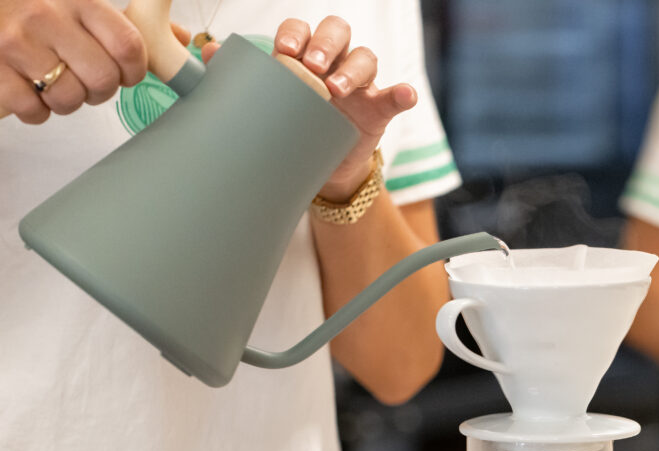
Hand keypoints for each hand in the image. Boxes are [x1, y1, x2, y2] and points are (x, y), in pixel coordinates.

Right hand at [0, 0, 148, 122]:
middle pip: (103, 79)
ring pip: (70, 99)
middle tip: (85, 82)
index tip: (125, 75)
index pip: (129, 45)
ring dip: (67, 102)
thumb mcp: (79, 5)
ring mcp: (15, 43)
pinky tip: (27, 90)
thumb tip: (182, 38)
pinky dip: (35, 111)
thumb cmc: (35, 11)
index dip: (135, 71)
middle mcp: (46, 16)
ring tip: (53, 84)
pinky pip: (33, 110)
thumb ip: (125, 24)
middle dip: (100, 91)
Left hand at [202, 16, 416, 201]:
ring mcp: (361, 85)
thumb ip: (245, 79)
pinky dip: (402, 94)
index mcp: (306, 55)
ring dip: (353, 68)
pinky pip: (395, 96)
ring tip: (337, 88)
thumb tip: (208, 52)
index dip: (295, 34)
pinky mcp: (380, 109)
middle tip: (311, 66)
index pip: (303, 29)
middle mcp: (335, 62)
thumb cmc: (295, 126)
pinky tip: (404, 95)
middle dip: (324, 44)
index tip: (282, 51)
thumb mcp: (271, 105)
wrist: (321, 168)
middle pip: (337, 32)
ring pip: (365, 58)